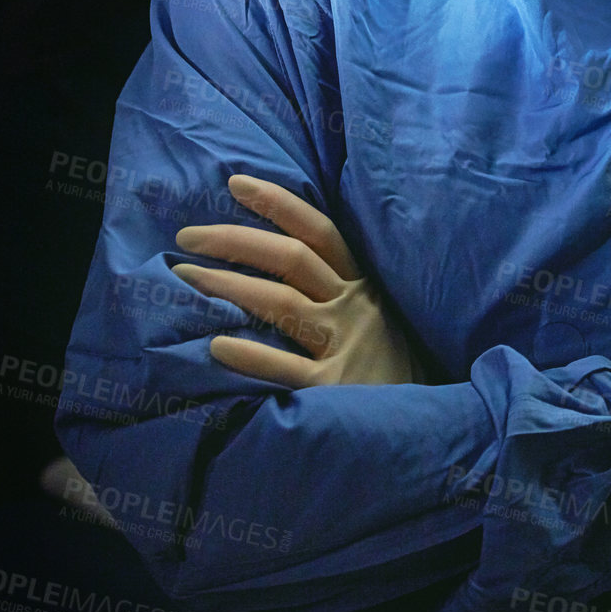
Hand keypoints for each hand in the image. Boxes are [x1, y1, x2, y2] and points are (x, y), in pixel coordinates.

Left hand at [171, 174, 425, 387]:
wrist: (423, 428)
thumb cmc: (389, 371)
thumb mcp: (373, 318)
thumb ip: (335, 291)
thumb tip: (274, 260)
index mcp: (362, 285)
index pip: (317, 230)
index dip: (277, 202)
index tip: (235, 183)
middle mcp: (354, 306)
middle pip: (291, 257)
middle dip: (235, 239)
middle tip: (187, 235)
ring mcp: (346, 344)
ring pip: (282, 301)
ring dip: (230, 285)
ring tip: (186, 278)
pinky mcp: (336, 388)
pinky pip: (285, 366)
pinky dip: (250, 354)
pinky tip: (216, 347)